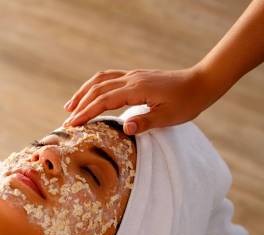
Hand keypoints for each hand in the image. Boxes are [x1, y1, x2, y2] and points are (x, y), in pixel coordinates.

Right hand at [63, 66, 210, 134]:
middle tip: (66, 123)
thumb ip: (145, 122)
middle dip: (79, 105)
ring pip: (100, 80)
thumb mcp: (168, 117)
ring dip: (83, 93)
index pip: (104, 100)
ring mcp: (133, 75)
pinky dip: (94, 86)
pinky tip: (90, 95)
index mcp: (137, 89)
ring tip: (69, 107)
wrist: (200, 83)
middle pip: (97, 89)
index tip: (72, 125)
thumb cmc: (187, 103)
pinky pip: (109, 78)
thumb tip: (125, 127)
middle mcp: (131, 79)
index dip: (86, 113)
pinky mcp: (136, 77)